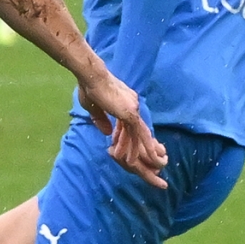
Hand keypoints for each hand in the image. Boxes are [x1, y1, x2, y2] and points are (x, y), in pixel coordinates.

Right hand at [76, 73, 167, 187]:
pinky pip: (137, 134)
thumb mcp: (94, 108)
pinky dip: (140, 147)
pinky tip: (144, 159)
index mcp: (126, 102)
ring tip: (150, 167)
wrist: (91, 76)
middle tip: (155, 164)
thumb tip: (107, 133)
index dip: (129, 138)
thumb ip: (101, 120)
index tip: (129, 149)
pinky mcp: (130, 113)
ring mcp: (133, 109)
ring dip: (144, 152)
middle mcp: (133, 105)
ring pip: (140, 136)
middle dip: (147, 149)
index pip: (130, 124)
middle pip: (141, 131)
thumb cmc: (89, 87)